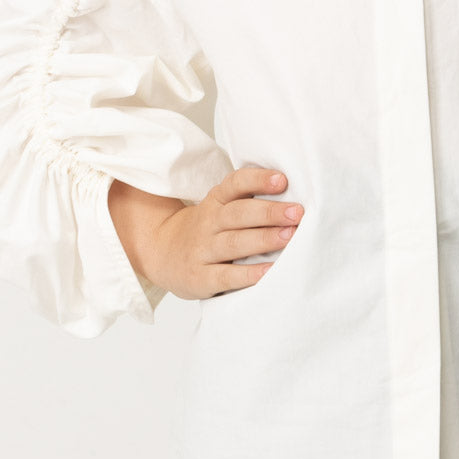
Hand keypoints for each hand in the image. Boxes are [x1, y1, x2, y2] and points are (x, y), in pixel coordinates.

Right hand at [114, 165, 303, 299]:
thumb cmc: (206, 229)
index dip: (258, 180)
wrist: (161, 253)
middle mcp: (208, 222)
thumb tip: (294, 197)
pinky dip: (248, 274)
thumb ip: (248, 200)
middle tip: (297, 213)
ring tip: (289, 236)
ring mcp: (202, 250)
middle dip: (269, 212)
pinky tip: (269, 271)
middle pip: (238, 214)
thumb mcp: (219, 208)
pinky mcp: (200, 278)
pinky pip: (225, 276)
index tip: (282, 180)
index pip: (235, 184)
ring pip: (234, 243)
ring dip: (263, 239)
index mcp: (216, 201)